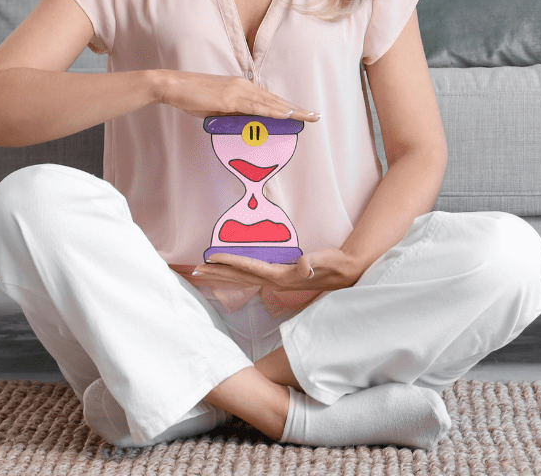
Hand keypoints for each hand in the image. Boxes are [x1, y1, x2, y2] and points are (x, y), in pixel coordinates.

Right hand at [154, 70, 319, 121]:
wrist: (173, 86)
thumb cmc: (192, 96)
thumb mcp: (216, 108)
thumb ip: (232, 114)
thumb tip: (244, 125)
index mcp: (241, 87)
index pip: (269, 99)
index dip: (287, 106)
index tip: (302, 113)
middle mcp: (243, 86)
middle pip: (275, 100)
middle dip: (297, 109)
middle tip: (315, 116)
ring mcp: (238, 91)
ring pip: (270, 103)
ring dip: (290, 111)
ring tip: (307, 117)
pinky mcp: (230, 98)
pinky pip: (256, 107)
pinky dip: (273, 111)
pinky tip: (285, 115)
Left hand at [192, 248, 361, 292]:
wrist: (347, 273)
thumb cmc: (336, 265)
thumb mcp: (327, 260)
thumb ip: (315, 263)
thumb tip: (303, 265)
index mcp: (281, 277)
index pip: (250, 268)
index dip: (230, 263)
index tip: (211, 258)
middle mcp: (274, 281)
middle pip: (239, 278)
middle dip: (217, 274)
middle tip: (193, 271)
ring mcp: (276, 281)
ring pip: (242, 279)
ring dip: (221, 276)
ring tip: (202, 273)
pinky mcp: (279, 278)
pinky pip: (250, 276)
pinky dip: (235, 274)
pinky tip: (228, 274)